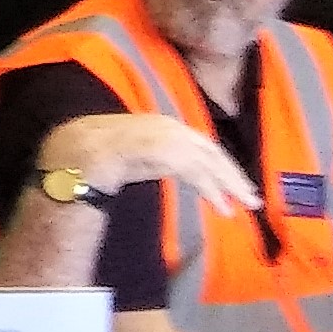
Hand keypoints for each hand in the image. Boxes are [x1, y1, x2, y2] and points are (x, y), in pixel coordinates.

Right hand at [40, 113, 260, 217]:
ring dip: (230, 185)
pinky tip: (221, 207)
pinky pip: (197, 174)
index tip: (233, 183)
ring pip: (211, 163)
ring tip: (245, 205)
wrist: (80, 150)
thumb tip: (168, 170)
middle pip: (213, 152)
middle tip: (252, 198)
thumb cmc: (98, 152)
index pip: (202, 144)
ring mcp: (170, 138)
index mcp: (164, 124)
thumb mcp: (134, 152)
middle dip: (234, 175)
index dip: (221, 165)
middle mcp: (172, 127)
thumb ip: (154, 158)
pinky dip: (212, 191)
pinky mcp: (167, 153)